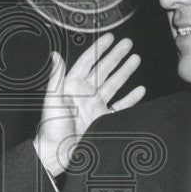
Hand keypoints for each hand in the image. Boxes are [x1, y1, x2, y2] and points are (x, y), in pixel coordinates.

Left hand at [34, 32, 145, 176]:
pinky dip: (130, 98)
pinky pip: (120, 106)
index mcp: (72, 86)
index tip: (111, 37)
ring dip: (125, 72)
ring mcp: (95, 106)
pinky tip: (139, 90)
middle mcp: (84, 94)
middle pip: (104, 69)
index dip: (99, 48)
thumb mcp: (52, 100)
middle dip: (116, 56)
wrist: (57, 154)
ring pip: (114, 84)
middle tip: (128, 43)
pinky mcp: (102, 120)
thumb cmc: (51, 128)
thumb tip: (54, 55)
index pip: (88, 62)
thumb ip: (56, 77)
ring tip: (136, 59)